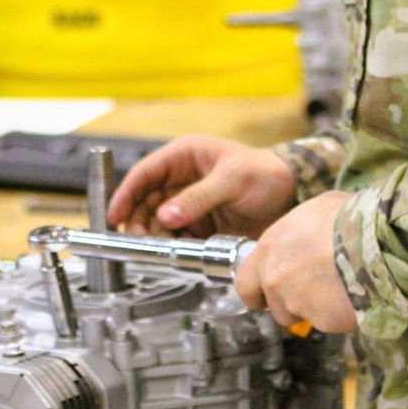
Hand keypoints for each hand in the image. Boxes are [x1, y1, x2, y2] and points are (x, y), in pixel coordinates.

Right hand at [106, 134, 296, 238]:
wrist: (293, 195)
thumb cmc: (266, 174)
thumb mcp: (232, 180)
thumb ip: (199, 198)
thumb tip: (167, 215)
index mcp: (185, 156)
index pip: (145, 173)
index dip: (126, 194)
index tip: (115, 216)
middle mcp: (182, 179)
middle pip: (147, 202)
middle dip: (140, 221)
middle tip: (140, 240)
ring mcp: (190, 203)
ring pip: (159, 222)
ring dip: (156, 236)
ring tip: (160, 248)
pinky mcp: (200, 224)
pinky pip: (177, 237)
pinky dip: (173, 246)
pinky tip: (177, 252)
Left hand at [233, 191, 357, 332]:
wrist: (375, 241)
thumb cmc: (347, 216)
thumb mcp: (318, 208)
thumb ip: (302, 230)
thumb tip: (311, 234)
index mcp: (269, 248)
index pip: (244, 282)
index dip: (256, 290)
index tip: (267, 293)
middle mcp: (274, 278)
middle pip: (272, 305)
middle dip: (286, 305)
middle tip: (309, 295)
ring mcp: (295, 302)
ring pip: (299, 316)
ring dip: (313, 310)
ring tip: (338, 290)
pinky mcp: (321, 320)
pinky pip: (327, 322)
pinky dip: (338, 314)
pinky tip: (355, 296)